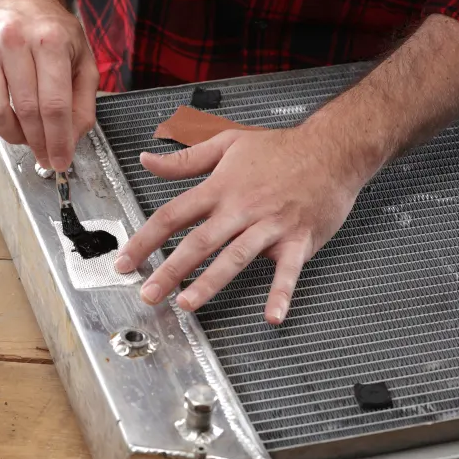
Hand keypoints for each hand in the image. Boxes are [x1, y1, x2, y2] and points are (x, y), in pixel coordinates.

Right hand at [0, 0, 98, 170]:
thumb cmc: (51, 30)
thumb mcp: (82, 59)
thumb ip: (83, 102)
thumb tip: (71, 139)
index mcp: (50, 40)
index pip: (54, 105)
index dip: (58, 141)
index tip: (60, 160)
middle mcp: (14, 40)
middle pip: (26, 111)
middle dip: (38, 143)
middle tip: (45, 155)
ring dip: (11, 135)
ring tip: (24, 135)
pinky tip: (0, 122)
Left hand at [113, 126, 368, 324]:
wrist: (333, 148)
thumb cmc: (281, 148)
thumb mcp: (227, 143)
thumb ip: (184, 159)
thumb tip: (146, 160)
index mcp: (220, 188)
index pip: (173, 216)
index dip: (145, 240)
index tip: (126, 261)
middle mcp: (241, 209)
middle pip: (199, 242)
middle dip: (170, 270)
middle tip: (149, 293)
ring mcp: (270, 226)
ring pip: (235, 257)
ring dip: (210, 283)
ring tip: (187, 304)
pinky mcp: (298, 240)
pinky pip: (288, 270)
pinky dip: (281, 293)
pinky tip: (271, 315)